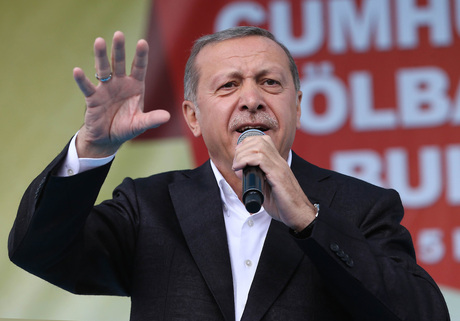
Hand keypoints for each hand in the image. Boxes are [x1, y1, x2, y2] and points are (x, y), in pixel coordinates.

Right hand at [73, 31, 170, 157]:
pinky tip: (77, 71)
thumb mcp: (140, 124)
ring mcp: (105, 89)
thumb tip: (167, 116)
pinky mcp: (93, 99)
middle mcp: (120, 83)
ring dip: (101, 56)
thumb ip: (152, 119)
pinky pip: (88, 88)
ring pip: (103, 70)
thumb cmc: (126, 127)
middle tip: (118, 34)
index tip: (142, 42)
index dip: (141, 56)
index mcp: (135, 86)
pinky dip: (82, 80)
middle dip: (119, 49)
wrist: (108, 138)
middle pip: (119, 63)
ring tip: (99, 41)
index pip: (139, 67)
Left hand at [233, 136, 315, 230]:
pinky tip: (240, 168)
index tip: (238, 158)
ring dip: (243, 154)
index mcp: (277, 163)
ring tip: (237, 166)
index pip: (263, 141)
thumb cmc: (283, 205)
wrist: (298, 215)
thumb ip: (257, 179)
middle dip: (242, 148)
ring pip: (259, 146)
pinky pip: (260, 159)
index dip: (246, 144)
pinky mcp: (278, 175)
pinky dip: (246, 160)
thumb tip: (241, 175)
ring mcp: (280, 167)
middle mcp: (279, 162)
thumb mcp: (266, 188)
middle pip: (259, 140)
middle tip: (236, 164)